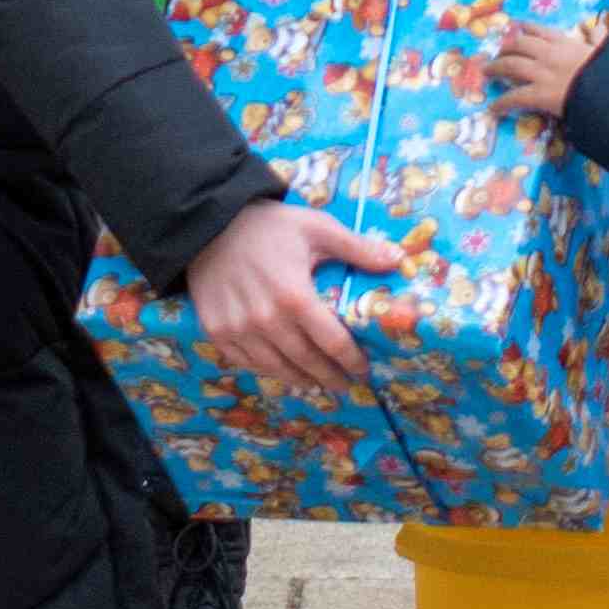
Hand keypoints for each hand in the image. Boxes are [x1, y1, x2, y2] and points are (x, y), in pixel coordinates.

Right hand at [189, 201, 404, 392]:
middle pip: (306, 362)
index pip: (333, 343)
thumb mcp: (317, 228)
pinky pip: (246, 363)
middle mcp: (266, 320)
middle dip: (329, 377)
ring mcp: (238, 329)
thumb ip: (357, 249)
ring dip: (300, 379)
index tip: (363, 371)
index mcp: (295, 297)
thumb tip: (398, 260)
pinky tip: (281, 370)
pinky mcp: (216, 331)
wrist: (210, 222)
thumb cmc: (270, 226)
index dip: (352, 361)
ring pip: (275, 368)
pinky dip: (267, 370)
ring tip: (316, 383)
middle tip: (344, 386)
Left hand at [487, 17, 605, 121]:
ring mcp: (542, 73)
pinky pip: (515, 97)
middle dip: (506, 48)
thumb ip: (599, 40)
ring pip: (511, 65)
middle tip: (498, 52)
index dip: (525, 28)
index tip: (515, 26)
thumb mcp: (606, 51)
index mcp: (566, 43)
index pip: (540, 31)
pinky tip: (493, 108)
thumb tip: (600, 28)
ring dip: (496, 67)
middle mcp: (549, 54)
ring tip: (486, 71)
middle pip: (519, 44)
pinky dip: (502, 102)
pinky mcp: (539, 94)